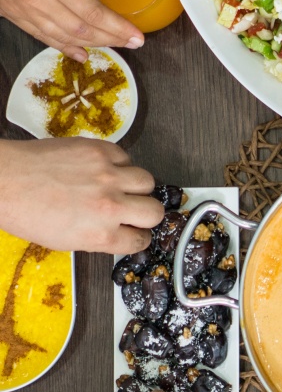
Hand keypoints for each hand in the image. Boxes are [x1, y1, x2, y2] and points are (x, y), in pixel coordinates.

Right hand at [0, 0, 142, 60]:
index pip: (92, 11)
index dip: (118, 27)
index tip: (138, 36)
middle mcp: (39, 0)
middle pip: (83, 30)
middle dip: (112, 38)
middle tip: (134, 43)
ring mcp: (26, 10)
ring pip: (66, 37)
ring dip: (93, 44)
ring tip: (114, 45)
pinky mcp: (15, 15)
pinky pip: (44, 37)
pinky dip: (65, 47)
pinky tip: (81, 53)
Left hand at [0, 138, 162, 254]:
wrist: (2, 180)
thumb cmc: (24, 211)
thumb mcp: (65, 241)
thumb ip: (99, 237)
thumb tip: (118, 231)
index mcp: (100, 234)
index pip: (141, 240)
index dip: (138, 235)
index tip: (134, 230)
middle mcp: (109, 206)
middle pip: (155, 211)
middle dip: (146, 213)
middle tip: (133, 209)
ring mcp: (107, 176)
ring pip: (148, 182)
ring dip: (137, 186)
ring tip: (120, 186)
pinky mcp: (99, 151)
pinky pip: (126, 157)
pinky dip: (119, 164)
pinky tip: (103, 169)